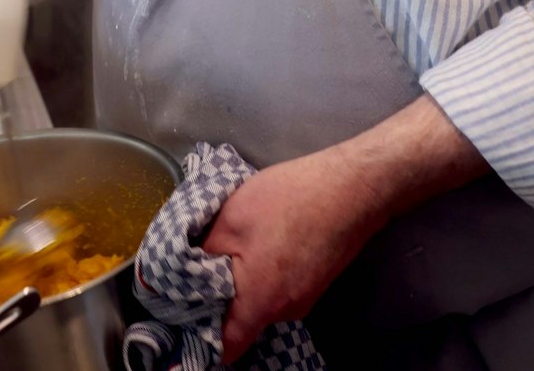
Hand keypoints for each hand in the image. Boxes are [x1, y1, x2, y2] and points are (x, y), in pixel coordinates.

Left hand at [200, 148, 386, 362]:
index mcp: (260, 302)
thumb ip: (204, 255)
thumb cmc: (288, 200)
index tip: (181, 317)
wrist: (351, 187)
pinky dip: (261, 274)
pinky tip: (256, 243)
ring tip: (225, 249)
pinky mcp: (314, 284)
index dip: (200, 336)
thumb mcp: (229, 221)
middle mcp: (285, 311)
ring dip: (239, 282)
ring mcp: (304, 300)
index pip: (226, 347)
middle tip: (193, 271)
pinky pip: (277, 290)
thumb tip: (185, 276)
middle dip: (216, 300)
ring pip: (258, 303)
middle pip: (240, 322)